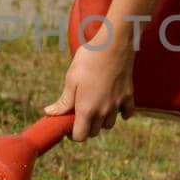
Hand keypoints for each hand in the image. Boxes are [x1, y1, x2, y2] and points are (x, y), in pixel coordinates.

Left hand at [44, 27, 135, 141]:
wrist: (113, 44)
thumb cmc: (88, 59)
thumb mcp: (71, 79)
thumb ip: (63, 101)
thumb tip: (50, 113)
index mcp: (87, 109)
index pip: (80, 136)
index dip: (72, 134)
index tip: (68, 124)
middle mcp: (104, 111)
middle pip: (94, 132)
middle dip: (85, 126)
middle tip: (79, 112)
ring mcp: (118, 105)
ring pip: (109, 124)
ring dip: (101, 120)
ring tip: (95, 105)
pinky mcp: (129, 96)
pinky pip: (126, 113)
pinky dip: (120, 113)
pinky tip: (113, 104)